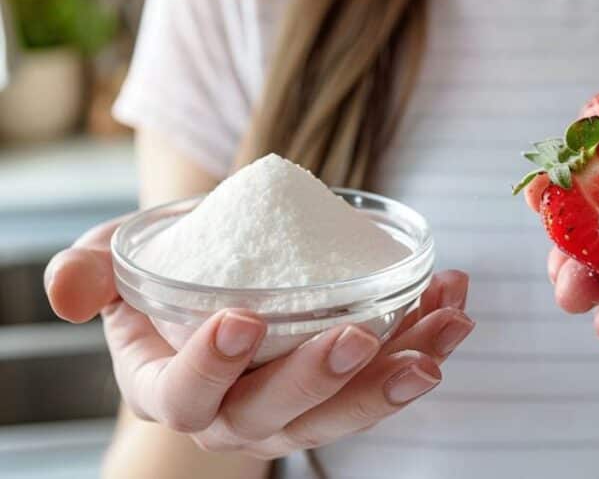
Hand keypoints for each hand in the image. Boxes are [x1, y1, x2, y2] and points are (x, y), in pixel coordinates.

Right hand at [45, 217, 473, 457]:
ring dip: (400, 369)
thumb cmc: (167, 271)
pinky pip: (386, 375)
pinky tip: (455, 303)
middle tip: (361, 331)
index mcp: (168, 385)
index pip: (183, 393)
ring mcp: (295, 407)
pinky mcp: (346, 385)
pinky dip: (425, 339)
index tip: (241, 319)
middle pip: (276, 413)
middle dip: (322, 376)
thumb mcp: (118, 261)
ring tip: (445, 327)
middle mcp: (232, 413)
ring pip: (347, 406)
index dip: (210, 364)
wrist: (222, 278)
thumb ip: (91, 271)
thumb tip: (69, 291)